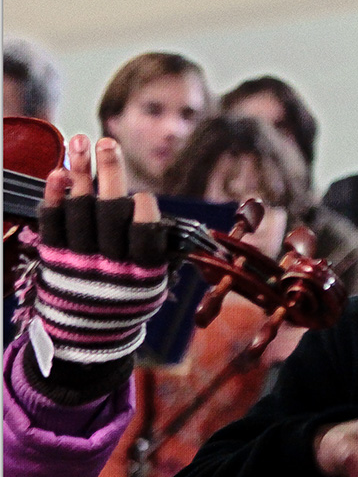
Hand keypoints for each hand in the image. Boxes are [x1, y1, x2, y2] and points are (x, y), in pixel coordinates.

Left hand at [25, 135, 167, 369]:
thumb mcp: (155, 285)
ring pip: (79, 210)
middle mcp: (108, 266)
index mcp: (141, 274)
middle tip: (107, 142)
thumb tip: (186, 225)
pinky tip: (57, 171)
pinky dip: (53, 196)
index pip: (145, 238)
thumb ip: (164, 252)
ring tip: (81, 141)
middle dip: (110, 174)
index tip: (146, 196)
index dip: (145, 215)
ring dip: (80, 172)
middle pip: (110, 213)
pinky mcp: (53, 256)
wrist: (86, 336)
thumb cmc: (129, 301)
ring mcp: (78, 260)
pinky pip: (51, 222)